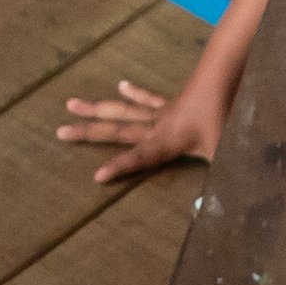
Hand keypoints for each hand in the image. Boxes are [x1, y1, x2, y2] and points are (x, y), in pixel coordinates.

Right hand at [60, 61, 230, 178]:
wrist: (225, 77)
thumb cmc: (225, 117)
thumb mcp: (224, 154)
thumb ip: (219, 183)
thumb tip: (215, 207)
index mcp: (166, 142)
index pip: (138, 158)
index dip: (118, 167)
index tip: (96, 176)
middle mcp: (156, 126)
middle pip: (116, 131)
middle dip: (87, 133)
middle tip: (59, 131)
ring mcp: (161, 113)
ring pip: (122, 111)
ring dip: (96, 109)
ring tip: (71, 103)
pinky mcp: (171, 104)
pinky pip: (148, 99)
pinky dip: (135, 92)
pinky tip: (121, 85)